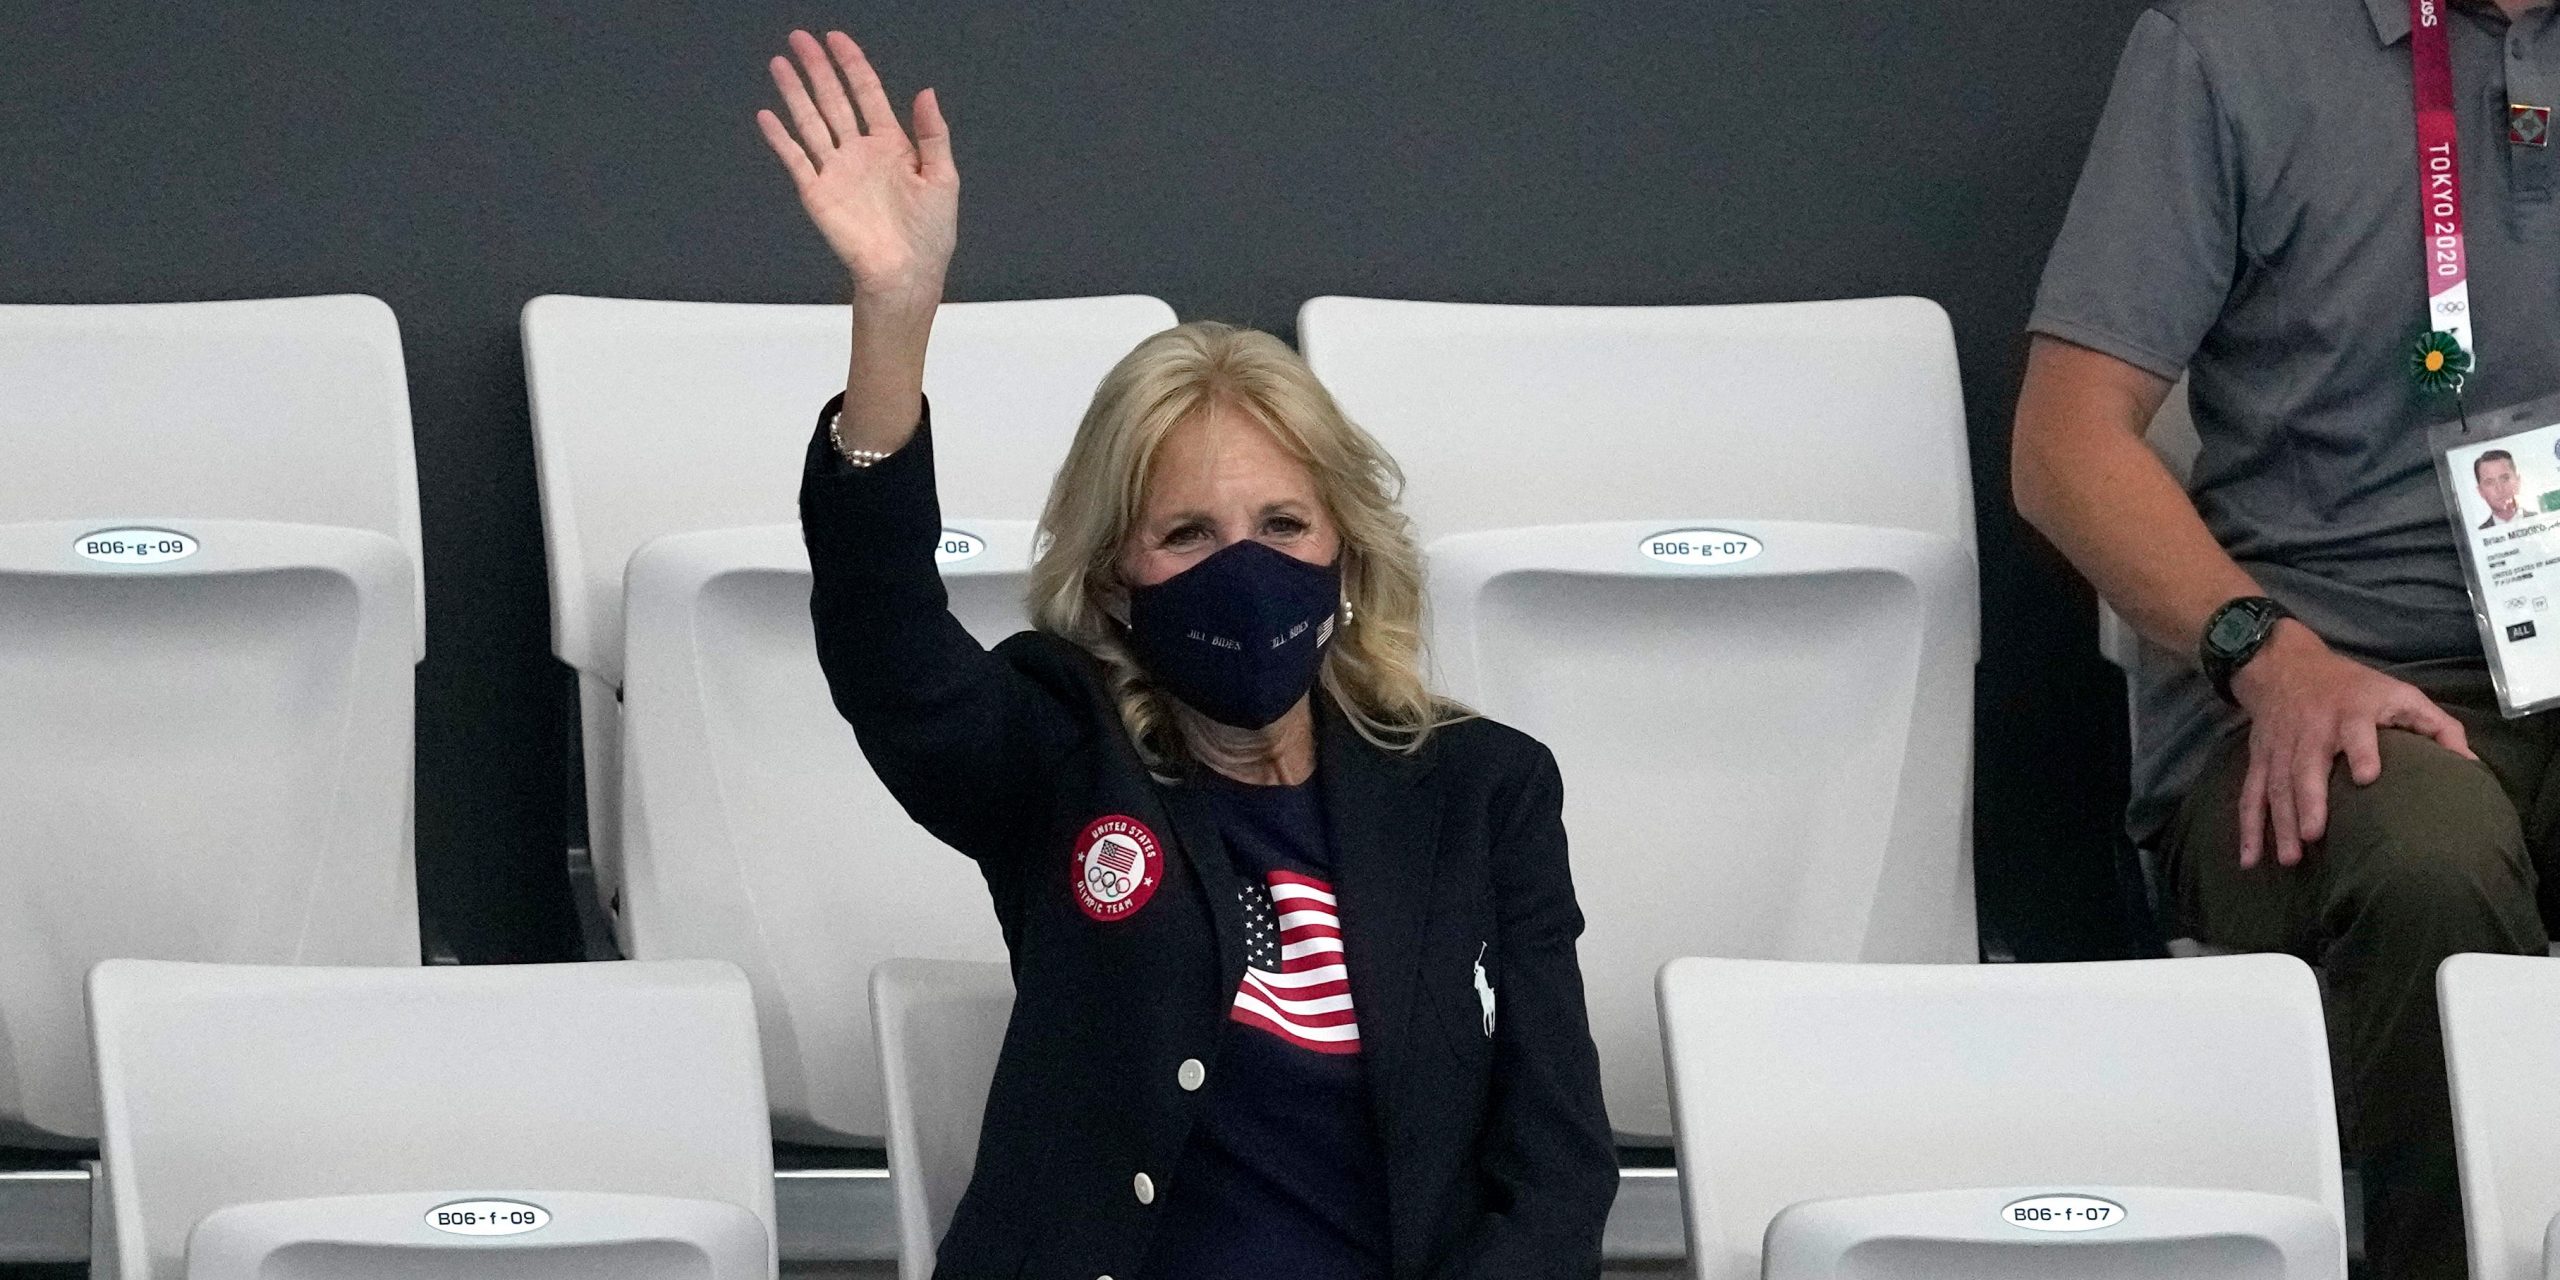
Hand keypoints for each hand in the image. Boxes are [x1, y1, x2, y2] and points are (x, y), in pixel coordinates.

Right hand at [756, 30, 956, 296]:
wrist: (907, 274)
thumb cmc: (929, 234)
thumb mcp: (942, 178)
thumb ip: (933, 134)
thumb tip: (926, 91)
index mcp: (891, 145)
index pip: (867, 94)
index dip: (852, 64)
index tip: (836, 39)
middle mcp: (860, 153)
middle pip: (834, 100)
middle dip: (817, 69)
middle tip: (799, 39)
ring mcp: (837, 171)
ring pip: (811, 122)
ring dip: (795, 93)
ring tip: (780, 64)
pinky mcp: (818, 194)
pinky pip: (796, 160)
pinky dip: (781, 139)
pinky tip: (768, 115)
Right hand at [2231, 620, 2475, 867]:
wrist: (2285, 665)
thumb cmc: (2355, 688)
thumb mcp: (2399, 694)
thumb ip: (2436, 726)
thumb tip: (2470, 765)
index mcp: (2350, 711)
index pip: (2355, 729)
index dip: (2361, 750)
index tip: (2367, 777)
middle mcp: (2312, 730)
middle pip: (2306, 766)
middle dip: (2308, 800)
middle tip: (2314, 834)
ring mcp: (2282, 747)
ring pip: (2277, 786)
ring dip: (2280, 822)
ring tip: (2291, 858)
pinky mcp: (2261, 760)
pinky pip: (2251, 795)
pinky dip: (2248, 828)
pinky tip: (2249, 859)